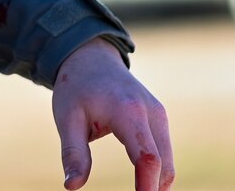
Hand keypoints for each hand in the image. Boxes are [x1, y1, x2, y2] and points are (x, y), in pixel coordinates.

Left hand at [51, 37, 173, 190]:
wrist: (91, 58)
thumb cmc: (76, 88)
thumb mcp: (66, 118)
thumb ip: (73, 153)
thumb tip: (72, 186)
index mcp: (128, 111)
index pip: (147, 157)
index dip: (147, 186)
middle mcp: (151, 112)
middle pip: (163, 164)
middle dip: (154, 190)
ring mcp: (159, 114)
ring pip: (168, 162)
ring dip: (157, 183)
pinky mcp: (160, 118)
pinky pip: (165, 153)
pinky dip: (158, 171)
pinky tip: (144, 185)